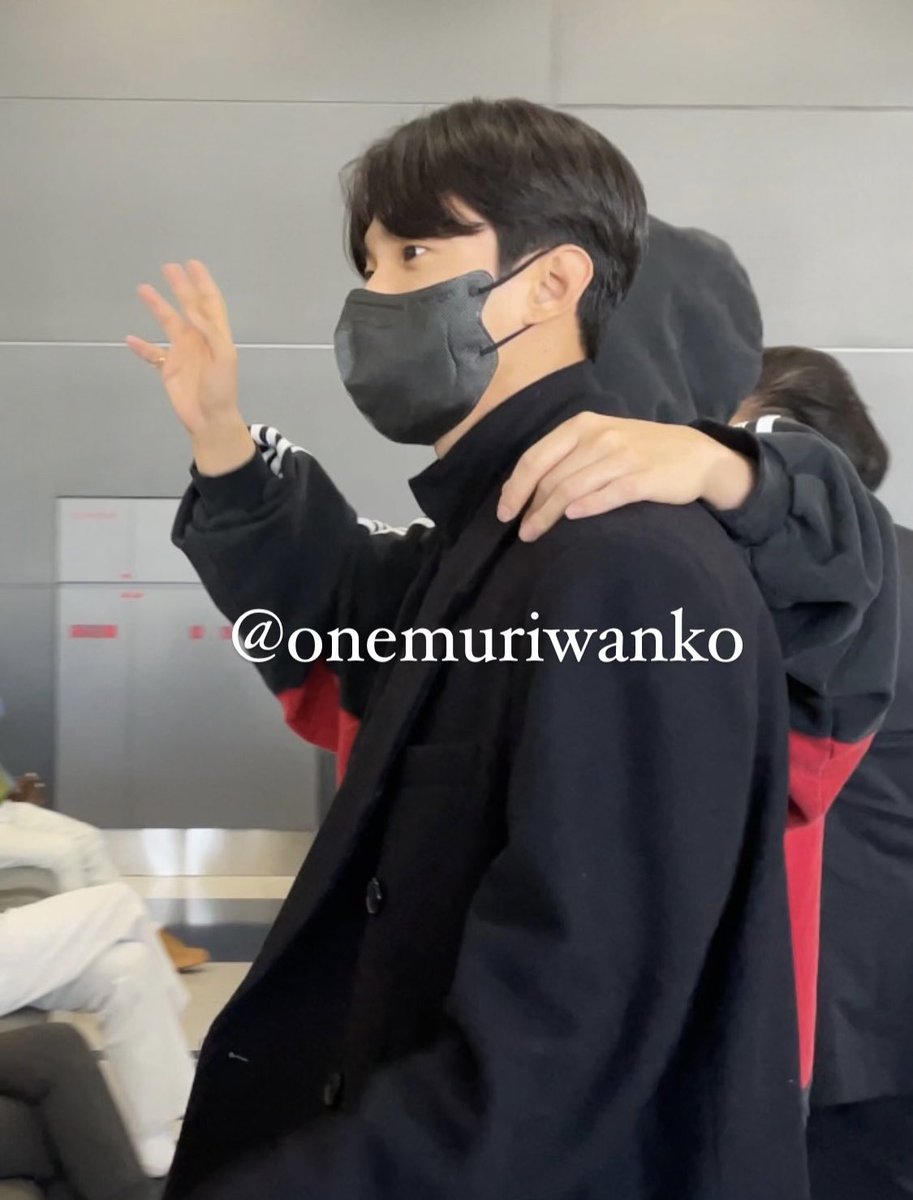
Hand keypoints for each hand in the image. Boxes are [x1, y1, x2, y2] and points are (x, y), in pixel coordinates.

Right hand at [126, 261, 252, 473]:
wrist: (210, 419)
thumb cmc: (221, 389)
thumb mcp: (223, 358)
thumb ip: (210, 332)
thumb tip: (193, 309)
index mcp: (215, 335)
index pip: (210, 303)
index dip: (203, 283)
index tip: (193, 264)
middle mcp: (199, 339)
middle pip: (188, 307)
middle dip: (180, 287)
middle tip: (168, 267)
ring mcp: (183, 353)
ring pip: (168, 324)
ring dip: (158, 306)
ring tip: (143, 289)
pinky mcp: (169, 369)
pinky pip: (152, 354)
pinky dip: (142, 346)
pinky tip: (130, 338)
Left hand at [497, 412, 755, 541]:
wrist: (696, 455)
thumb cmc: (640, 452)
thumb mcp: (601, 442)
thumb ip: (566, 458)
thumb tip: (524, 488)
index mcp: (582, 426)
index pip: (535, 457)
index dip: (515, 487)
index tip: (503, 513)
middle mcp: (599, 437)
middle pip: (551, 478)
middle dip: (530, 508)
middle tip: (521, 533)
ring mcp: (622, 457)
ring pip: (572, 489)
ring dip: (548, 515)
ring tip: (534, 535)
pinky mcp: (644, 478)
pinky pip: (609, 494)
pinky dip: (587, 507)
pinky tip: (572, 519)